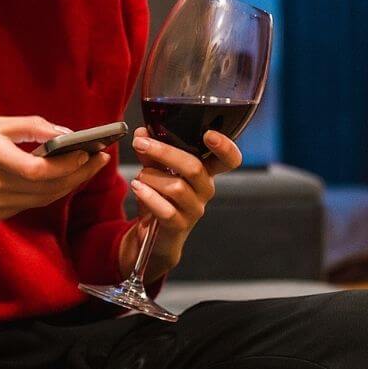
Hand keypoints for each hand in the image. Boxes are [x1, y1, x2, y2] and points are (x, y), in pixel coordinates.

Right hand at [0, 115, 110, 224]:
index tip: (90, 151)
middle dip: (78, 174)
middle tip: (99, 160)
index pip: (40, 170)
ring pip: (40, 200)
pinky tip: (57, 179)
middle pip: (47, 188)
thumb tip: (63, 132)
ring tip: (85, 168)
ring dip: (66, 185)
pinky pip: (26, 205)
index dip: (69, 164)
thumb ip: (27, 126)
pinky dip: (45, 193)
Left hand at [117, 128, 243, 280]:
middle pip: (195, 167)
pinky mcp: (180, 225)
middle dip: (164, 152)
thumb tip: (142, 132)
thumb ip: (151, 152)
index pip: (229, 160)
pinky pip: (166, 210)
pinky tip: (138, 188)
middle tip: (141, 143)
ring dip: (151, 177)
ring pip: (176, 187)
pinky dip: (148, 196)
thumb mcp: (156, 170)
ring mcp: (194, 209)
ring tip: (138, 178)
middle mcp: (205, 189)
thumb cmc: (160, 197)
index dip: (226, 147)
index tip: (209, 134)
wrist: (154, 235)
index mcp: (206, 171)